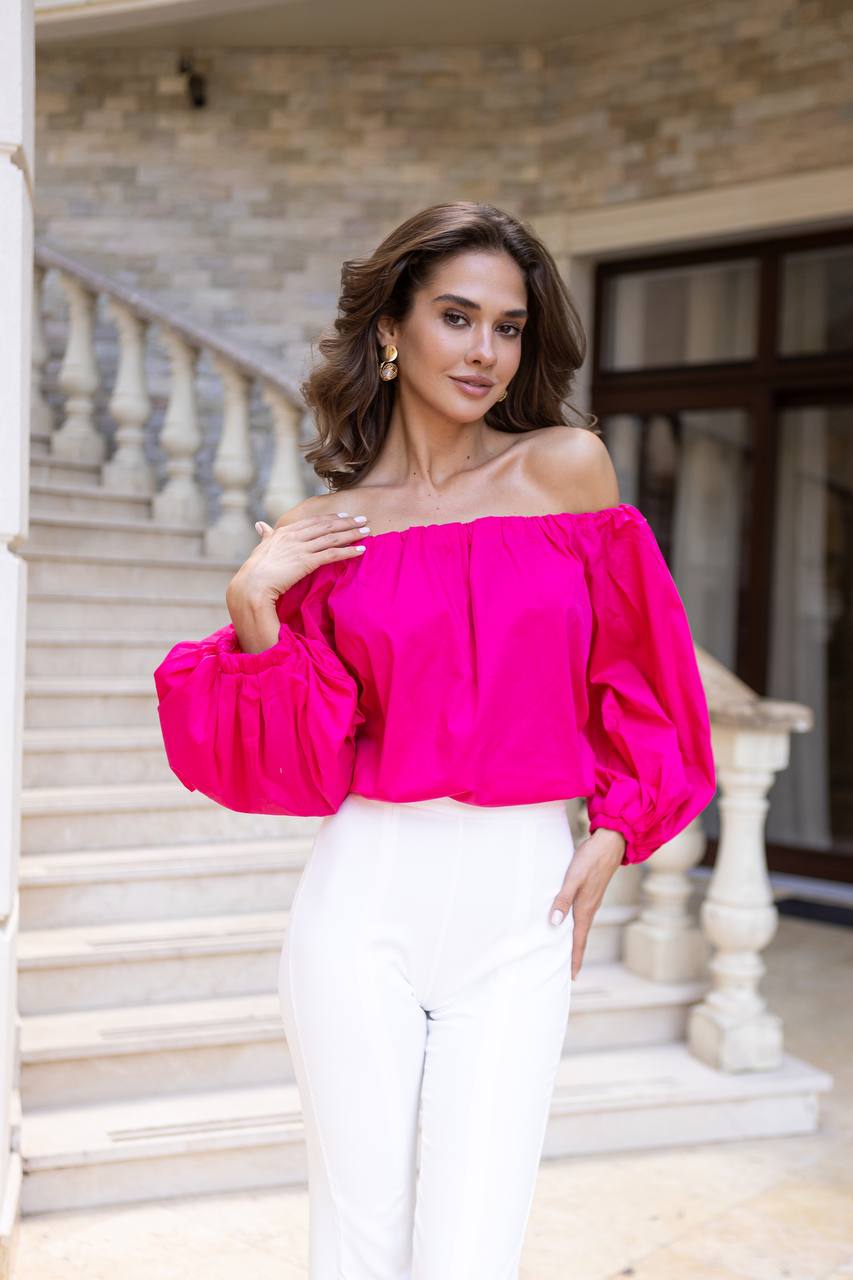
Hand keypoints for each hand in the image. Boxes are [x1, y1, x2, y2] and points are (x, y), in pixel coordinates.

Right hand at [227, 512, 369, 611]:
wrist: (252, 585)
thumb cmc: (254, 570)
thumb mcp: (261, 548)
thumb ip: (265, 536)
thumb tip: (260, 525)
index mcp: (284, 531)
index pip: (313, 521)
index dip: (331, 518)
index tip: (345, 516)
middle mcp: (294, 536)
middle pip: (326, 526)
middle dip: (347, 522)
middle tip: (363, 519)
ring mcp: (301, 548)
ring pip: (332, 537)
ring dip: (352, 533)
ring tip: (367, 531)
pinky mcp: (307, 562)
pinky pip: (332, 554)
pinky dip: (348, 551)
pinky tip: (361, 550)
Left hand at [549, 828, 625, 980]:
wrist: (610, 843)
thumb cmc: (590, 859)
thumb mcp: (573, 878)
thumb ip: (563, 899)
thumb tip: (554, 922)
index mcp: (585, 909)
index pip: (578, 940)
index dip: (574, 959)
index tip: (572, 977)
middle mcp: (590, 908)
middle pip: (581, 937)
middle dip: (575, 955)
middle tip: (568, 972)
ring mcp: (591, 900)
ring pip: (581, 926)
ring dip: (574, 941)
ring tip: (566, 952)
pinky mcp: (591, 892)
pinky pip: (581, 915)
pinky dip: (575, 925)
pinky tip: (568, 922)